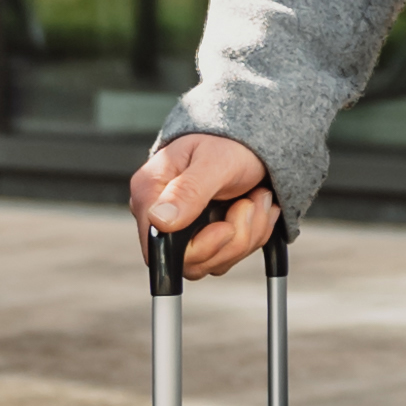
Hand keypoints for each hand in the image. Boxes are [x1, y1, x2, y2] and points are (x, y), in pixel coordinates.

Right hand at [129, 127, 279, 279]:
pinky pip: (228, 257)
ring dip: (248, 233)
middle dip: (233, 238)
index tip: (226, 226)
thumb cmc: (228, 143)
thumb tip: (160, 220)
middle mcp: (161, 216)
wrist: (250, 144)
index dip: (198, 247)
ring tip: (256, 198)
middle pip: (192, 261)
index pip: (158, 248)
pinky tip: (254, 207)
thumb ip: (188, 190)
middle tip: (249, 203)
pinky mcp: (205, 238)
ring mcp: (184, 230)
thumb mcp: (213, 162)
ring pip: (215, 262)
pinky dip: (252, 235)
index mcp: (150, 192)